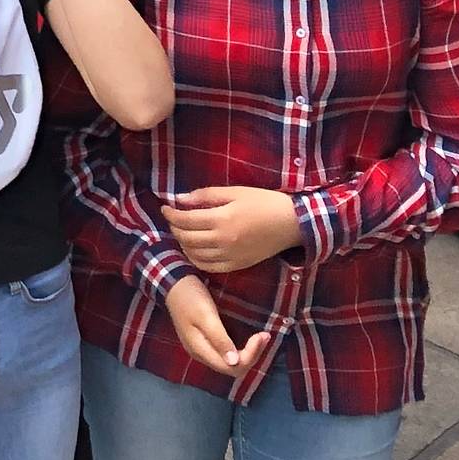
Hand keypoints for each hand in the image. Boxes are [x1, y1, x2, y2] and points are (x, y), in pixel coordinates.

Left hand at [163, 185, 304, 273]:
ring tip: (182, 233)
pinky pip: (208, 267)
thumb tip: (179, 199)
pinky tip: (194, 249)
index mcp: (222, 220)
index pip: (185, 220)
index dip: (171, 214)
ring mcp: (230, 256)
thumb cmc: (264, 202)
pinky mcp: (237, 265)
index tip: (165, 208)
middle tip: (173, 219)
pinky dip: (195, 259)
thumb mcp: (235, 192)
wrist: (293, 224)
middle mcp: (223, 241)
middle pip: (186, 238)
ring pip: (194, 255)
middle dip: (174, 228)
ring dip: (183, 244)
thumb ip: (205, 195)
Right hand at [163, 275, 272, 378]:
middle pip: (232, 368)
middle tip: (264, 335)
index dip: (250, 355)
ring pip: (231, 363)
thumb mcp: (206, 316)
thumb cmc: (190, 297)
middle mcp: (202, 354)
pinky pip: (227, 354)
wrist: (174, 284)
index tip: (261, 335)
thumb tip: (234, 362)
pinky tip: (249, 339)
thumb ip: (219, 339)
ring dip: (249, 353)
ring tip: (261, 336)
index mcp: (200, 350)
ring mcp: (203, 348)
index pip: (231, 367)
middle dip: (252, 355)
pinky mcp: (205, 341)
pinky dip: (241, 349)